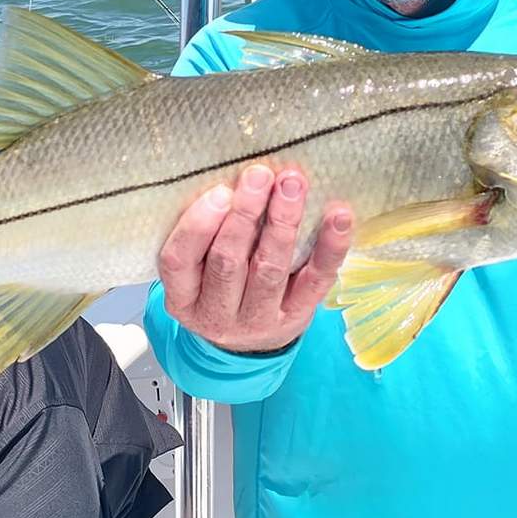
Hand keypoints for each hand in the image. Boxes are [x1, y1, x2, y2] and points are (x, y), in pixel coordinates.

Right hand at [159, 164, 352, 353]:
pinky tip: (337, 216)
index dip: (198, 225)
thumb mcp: (197, 268)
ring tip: (292, 184)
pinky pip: (315, 281)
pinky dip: (329, 247)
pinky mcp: (297, 317)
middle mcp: (216, 314)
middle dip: (245, 215)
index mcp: (182, 297)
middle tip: (260, 175)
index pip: (179, 260)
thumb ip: (205, 233)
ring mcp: (258, 320)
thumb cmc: (219, 285)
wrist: (248, 342)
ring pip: (270, 270)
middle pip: (227, 262)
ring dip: (282, 222)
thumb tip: (234, 178)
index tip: (220, 191)